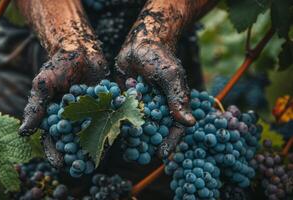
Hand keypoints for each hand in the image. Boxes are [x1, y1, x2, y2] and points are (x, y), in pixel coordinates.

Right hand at [15, 0, 108, 168]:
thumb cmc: (58, 67)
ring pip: (93, 136)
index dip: (55, 153)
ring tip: (100, 161)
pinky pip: (110, 122)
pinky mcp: (106, 108)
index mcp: (55, 118)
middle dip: (77, 157)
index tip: (60, 163)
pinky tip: (116, 139)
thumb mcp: (44, 85)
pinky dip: (113, 130)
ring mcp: (91, 116)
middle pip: (74, 144)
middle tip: (82, 168)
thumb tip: (23, 132)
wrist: (80, 50)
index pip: (53, 140)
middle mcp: (73, 121)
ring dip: (96, 149)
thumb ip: (36, 107)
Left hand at [116, 0, 215, 156]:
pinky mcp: (126, 100)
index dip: (170, 142)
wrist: (140, 42)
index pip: (175, 127)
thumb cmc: (160, 57)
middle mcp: (157, 108)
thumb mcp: (170, 77)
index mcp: (172, 104)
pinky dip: (118, 123)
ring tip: (125, 150)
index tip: (162, 154)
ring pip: (138, 126)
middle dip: (148, 144)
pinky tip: (112, 132)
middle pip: (155, 131)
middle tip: (139, 157)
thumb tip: (189, 123)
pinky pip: (122, 114)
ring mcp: (141, 105)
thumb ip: (177, 98)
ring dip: (132, 137)